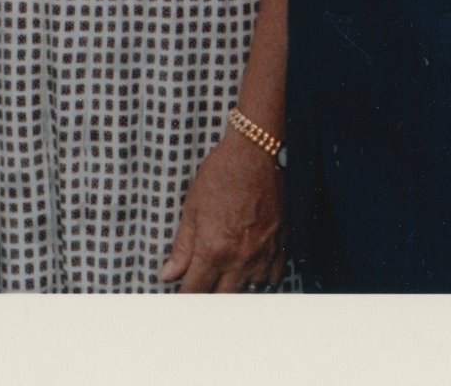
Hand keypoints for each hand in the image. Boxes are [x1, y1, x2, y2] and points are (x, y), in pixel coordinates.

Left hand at [161, 134, 284, 291]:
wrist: (256, 153)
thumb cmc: (221, 175)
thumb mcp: (192, 208)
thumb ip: (182, 246)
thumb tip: (168, 274)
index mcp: (214, 250)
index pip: (196, 290)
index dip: (184, 296)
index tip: (179, 296)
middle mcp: (241, 259)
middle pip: (223, 298)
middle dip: (209, 298)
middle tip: (200, 289)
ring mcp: (264, 255)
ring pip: (249, 291)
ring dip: (234, 289)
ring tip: (223, 280)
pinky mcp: (281, 246)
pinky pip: (272, 278)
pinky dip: (260, 280)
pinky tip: (249, 272)